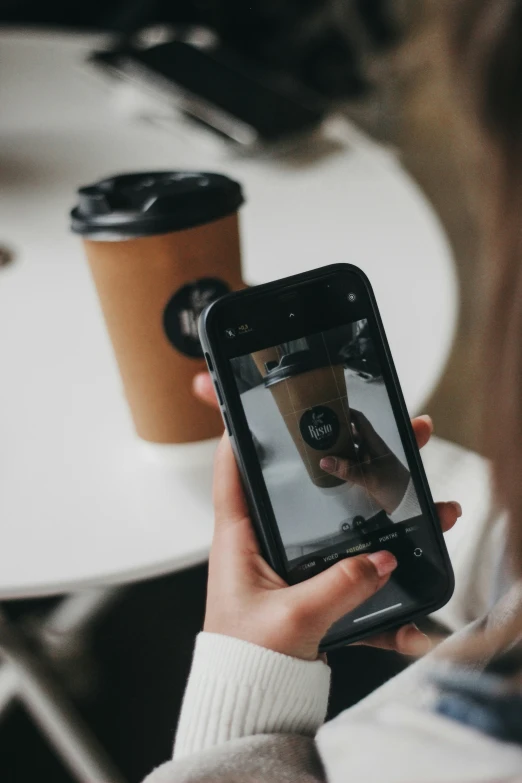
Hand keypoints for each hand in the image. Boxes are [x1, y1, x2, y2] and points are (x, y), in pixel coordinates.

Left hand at [195, 372, 460, 658]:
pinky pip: (349, 573)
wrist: (250, 705)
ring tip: (422, 501)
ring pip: (337, 527)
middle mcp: (264, 546)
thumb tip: (380, 561)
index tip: (260, 404)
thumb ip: (338, 587)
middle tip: (383, 435)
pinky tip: (408, 602)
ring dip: (377, 515)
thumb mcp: (292, 618)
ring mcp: (290, 566)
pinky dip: (378, 584)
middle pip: (305, 489)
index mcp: (240, 541)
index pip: (234, 474)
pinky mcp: (311, 588)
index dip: (242, 436)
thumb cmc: (246, 661)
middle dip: (345, 462)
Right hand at [320, 409, 409, 513]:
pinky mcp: (366, 472)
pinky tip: (328, 463)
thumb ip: (348, 469)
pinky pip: (350, 461)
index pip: (360, 420)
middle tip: (318, 428)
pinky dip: (340, 460)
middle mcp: (370, 449)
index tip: (330, 408)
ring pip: (350, 448)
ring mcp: (368, 461)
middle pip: (352, 433)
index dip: (347, 411)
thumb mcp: (370, 477)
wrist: (407, 504)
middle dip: (337, 429)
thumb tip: (324, 460)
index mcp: (375, 443)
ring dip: (337, 445)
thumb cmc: (393, 485)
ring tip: (318, 444)